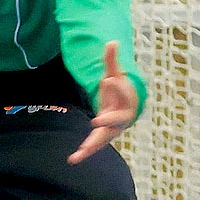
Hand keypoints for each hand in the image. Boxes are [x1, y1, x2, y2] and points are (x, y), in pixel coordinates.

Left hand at [68, 41, 137, 164]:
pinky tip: (72, 159)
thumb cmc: (119, 89)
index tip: (106, 79)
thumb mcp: (115, 73)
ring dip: (92, 145)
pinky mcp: (102, 137)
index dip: (116, 87)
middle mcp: (121, 118)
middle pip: (117, 121)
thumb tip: (111, 41)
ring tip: (80, 152)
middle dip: (108, 120)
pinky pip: (94, 146)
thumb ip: (112, 60)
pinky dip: (84, 153)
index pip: (124, 94)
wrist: (126, 109)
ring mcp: (112, 129)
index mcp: (127, 101)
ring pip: (103, 138)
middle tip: (96, 120)